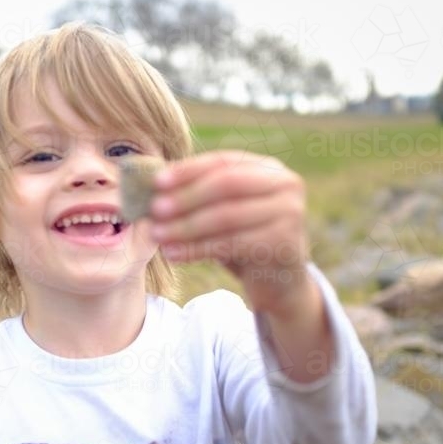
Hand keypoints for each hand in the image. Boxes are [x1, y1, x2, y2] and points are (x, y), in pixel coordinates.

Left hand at [149, 150, 312, 317]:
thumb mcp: (224, 211)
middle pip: (226, 184)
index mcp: (269, 168)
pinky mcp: (284, 243)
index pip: (223, 161)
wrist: (279, 283)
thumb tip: (153, 184)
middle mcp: (286, 184)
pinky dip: (197, 249)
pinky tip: (173, 254)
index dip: (188, 170)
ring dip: (185, 226)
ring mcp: (290, 212)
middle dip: (186, 197)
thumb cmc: (244, 241)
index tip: (156, 182)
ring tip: (157, 235)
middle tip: (154, 209)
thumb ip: (199, 193)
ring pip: (226, 216)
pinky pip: (230, 243)